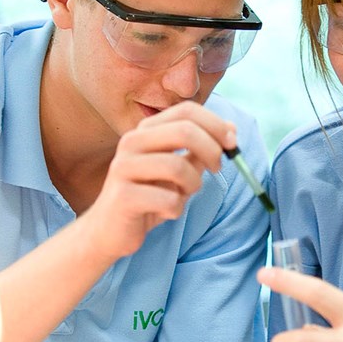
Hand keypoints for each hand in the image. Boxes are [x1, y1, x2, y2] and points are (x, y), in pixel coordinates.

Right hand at [81, 101, 235, 260]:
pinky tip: (164, 212)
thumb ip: (200, 150)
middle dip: (211, 149)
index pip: (186, 111)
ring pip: (178, 167)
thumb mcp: (178, 171)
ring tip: (183, 195)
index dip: (215, 124)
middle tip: (218, 168)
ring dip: (193, 185)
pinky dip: (176, 209)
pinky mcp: (123, 196)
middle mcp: (131, 142)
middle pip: (184, 131)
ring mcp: (124, 168)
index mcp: (146, 131)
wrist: (110, 230)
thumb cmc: (148, 197)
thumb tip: (232, 130)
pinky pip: (169, 200)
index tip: (233, 143)